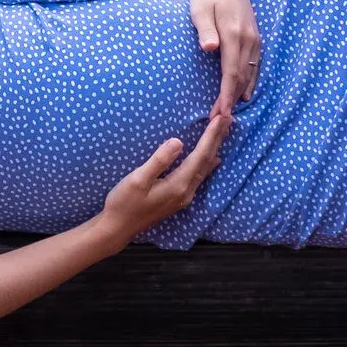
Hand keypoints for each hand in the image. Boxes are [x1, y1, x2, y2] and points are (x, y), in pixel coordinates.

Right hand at [96, 112, 230, 244]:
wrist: (117, 228)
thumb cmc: (124, 202)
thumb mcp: (138, 179)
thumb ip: (159, 161)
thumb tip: (178, 142)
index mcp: (178, 185)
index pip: (200, 156)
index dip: (211, 136)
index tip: (220, 118)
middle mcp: (186, 192)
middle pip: (207, 161)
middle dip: (217, 139)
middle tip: (228, 118)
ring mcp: (183, 197)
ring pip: (205, 169)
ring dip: (214, 149)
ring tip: (223, 133)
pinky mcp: (178, 198)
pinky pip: (199, 175)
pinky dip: (207, 161)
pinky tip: (213, 159)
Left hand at [187, 0, 261, 118]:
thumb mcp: (199, 9)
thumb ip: (205, 29)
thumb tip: (210, 48)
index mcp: (234, 34)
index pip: (231, 72)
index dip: (226, 95)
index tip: (220, 114)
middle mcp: (248, 39)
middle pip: (241, 77)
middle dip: (231, 100)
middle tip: (219, 120)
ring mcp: (254, 38)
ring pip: (250, 73)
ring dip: (239, 93)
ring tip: (228, 112)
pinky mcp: (255, 37)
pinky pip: (255, 65)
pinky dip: (250, 81)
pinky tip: (244, 94)